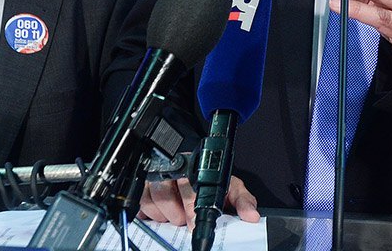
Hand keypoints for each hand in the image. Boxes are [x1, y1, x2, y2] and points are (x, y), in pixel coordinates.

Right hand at [137, 176, 259, 227]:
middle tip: (186, 221)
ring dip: (164, 215)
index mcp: (194, 167)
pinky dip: (150, 214)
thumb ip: (242, 200)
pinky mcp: (141, 188)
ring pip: (151, 201)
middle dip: (178, 214)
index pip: (188, 187)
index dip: (189, 207)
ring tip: (177, 216)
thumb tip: (251, 215)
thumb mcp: (230, 188)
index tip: (193, 224)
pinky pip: (140, 205)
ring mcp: (154, 178)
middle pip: (165, 195)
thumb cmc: (211, 182)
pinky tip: (161, 214)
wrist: (194, 172)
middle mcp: (171, 169)